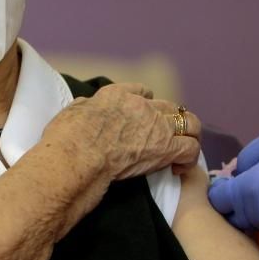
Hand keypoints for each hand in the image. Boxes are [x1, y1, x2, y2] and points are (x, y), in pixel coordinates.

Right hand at [44, 83, 200, 180]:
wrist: (79, 154)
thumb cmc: (68, 136)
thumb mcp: (73, 111)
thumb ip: (85, 108)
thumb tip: (85, 108)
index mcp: (117, 95)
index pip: (141, 91)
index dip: (146, 101)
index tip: (145, 113)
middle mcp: (141, 105)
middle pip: (170, 107)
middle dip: (172, 120)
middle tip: (168, 136)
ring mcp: (156, 126)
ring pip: (189, 123)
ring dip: (189, 136)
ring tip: (183, 151)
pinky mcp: (165, 148)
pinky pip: (190, 148)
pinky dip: (189, 158)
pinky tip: (179, 168)